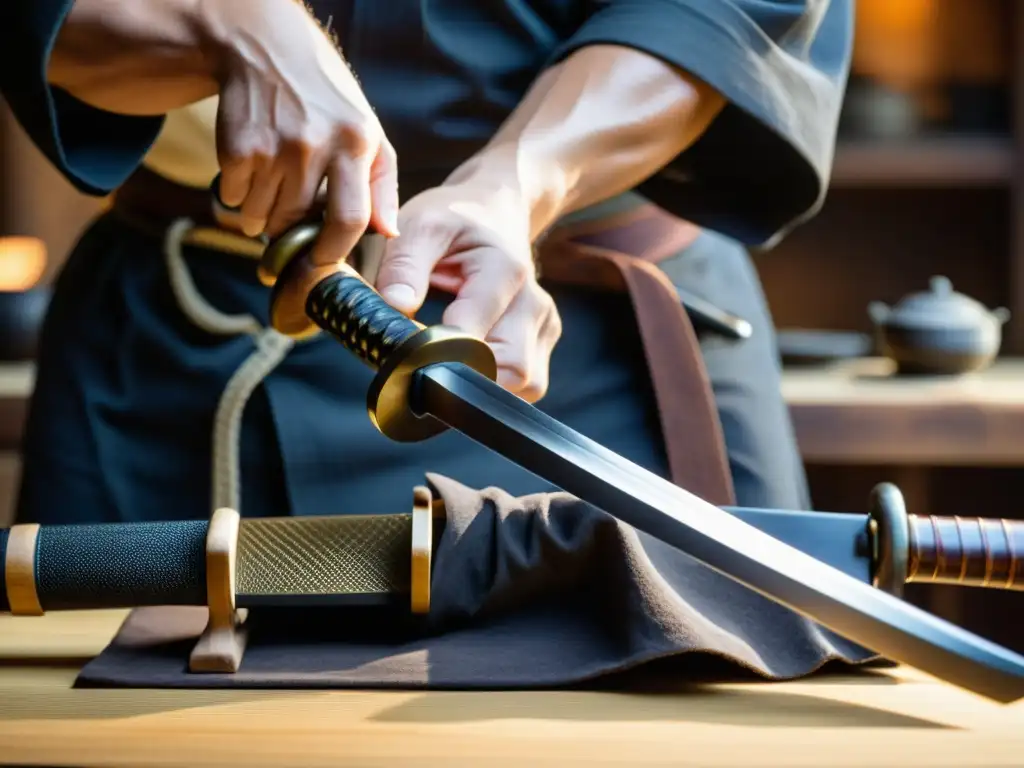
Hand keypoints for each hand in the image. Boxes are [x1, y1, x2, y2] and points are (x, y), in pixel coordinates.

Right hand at [206, 0, 398, 263]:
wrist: (266, 49)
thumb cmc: (328, 102)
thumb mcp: (369, 133)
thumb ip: (383, 187)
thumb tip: (388, 233)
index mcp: (355, 145)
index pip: (349, 219)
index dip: (334, 251)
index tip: (322, 261)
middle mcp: (314, 146)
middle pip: (296, 223)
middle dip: (290, 233)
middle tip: (291, 218)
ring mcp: (273, 147)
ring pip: (261, 217)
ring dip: (262, 217)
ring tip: (273, 187)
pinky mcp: (237, 147)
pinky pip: (235, 198)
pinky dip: (240, 195)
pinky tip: (253, 167)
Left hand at [374, 182, 561, 401]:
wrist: (494, 213)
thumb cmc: (454, 220)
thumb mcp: (421, 224)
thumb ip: (405, 263)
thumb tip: (396, 306)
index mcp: (506, 270)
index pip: (476, 334)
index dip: (439, 356)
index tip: (406, 359)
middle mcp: (534, 302)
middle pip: (510, 370)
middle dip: (464, 378)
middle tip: (422, 367)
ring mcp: (544, 326)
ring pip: (523, 385)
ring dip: (480, 383)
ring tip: (445, 358)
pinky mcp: (543, 344)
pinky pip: (524, 384)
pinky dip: (492, 382)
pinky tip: (467, 358)